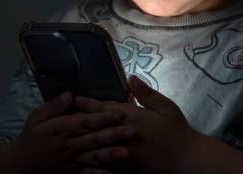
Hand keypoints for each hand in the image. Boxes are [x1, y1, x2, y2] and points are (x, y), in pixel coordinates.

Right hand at [8, 91, 130, 173]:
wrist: (19, 165)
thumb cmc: (31, 137)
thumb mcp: (36, 118)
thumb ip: (54, 106)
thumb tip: (70, 93)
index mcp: (60, 129)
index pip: (84, 122)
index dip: (102, 117)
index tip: (119, 112)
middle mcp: (67, 145)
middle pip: (93, 139)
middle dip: (113, 135)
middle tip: (132, 130)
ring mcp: (71, 161)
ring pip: (93, 157)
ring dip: (110, 155)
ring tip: (126, 153)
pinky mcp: (73, 172)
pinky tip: (114, 173)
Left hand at [73, 76, 201, 173]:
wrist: (182, 158)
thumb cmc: (176, 130)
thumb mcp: (165, 106)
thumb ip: (146, 93)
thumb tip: (130, 78)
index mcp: (131, 117)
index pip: (103, 109)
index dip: (87, 103)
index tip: (73, 99)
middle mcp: (122, 134)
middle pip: (95, 126)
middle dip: (77, 120)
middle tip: (60, 116)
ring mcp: (121, 151)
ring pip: (95, 144)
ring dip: (81, 138)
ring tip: (66, 135)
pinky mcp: (124, 165)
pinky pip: (103, 161)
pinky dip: (91, 156)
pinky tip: (81, 155)